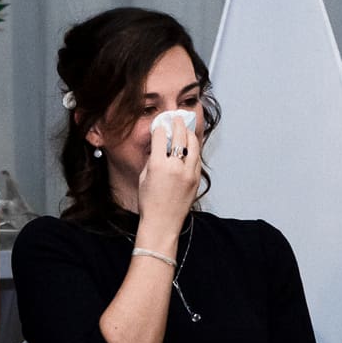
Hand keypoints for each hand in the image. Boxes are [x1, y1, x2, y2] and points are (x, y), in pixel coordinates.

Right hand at [136, 110, 202, 232]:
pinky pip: (197, 158)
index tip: (160, 125)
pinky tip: (191, 146)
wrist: (162, 223)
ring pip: (193, 144)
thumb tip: (159, 147)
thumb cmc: (149, 203)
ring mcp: (189, 173)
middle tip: (176, 118)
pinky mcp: (196, 179)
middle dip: (177, 124)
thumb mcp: (143, 178)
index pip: (161, 137)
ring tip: (186, 129)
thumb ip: (152, 160)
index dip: (160, 128)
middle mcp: (175, 167)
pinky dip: (194, 150)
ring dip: (189, 134)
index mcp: (158, 165)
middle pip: (180, 136)